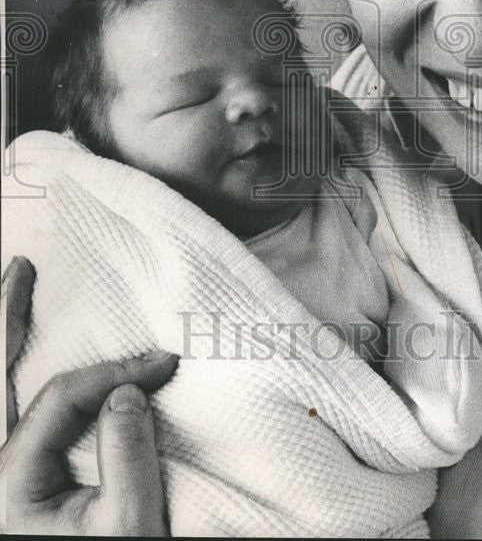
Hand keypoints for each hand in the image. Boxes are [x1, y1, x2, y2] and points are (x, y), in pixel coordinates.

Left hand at [2, 258, 178, 535]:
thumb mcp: (128, 526)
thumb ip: (128, 454)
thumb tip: (128, 388)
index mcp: (9, 481)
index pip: (64, 398)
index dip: (117, 371)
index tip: (166, 364)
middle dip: (7, 320)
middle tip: (21, 268)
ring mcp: (6, 480)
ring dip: (7, 345)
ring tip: (15, 298)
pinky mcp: (21, 487)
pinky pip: (15, 418)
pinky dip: (21, 382)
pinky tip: (29, 364)